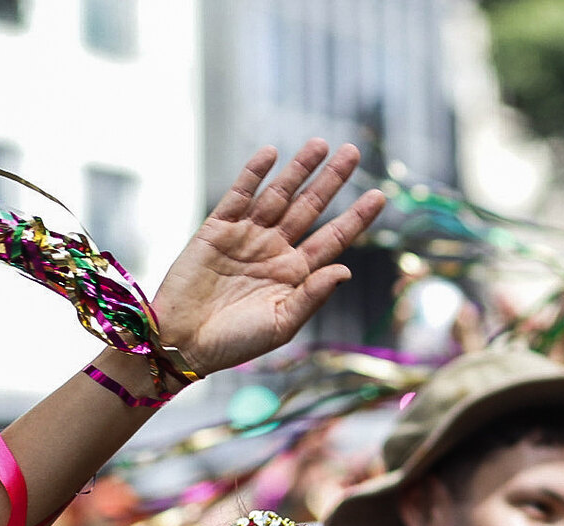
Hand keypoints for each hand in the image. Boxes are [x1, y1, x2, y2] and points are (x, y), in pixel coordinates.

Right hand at [146, 141, 385, 375]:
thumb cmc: (235, 343)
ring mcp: (247, 236)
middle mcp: (275, 250)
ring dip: (299, 169)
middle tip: (353, 152)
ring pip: (279, 194)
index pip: (332, 238)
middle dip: (331, 180)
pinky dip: (254, 174)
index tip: (379, 195)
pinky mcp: (217, 228)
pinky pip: (239, 195)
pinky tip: (272, 154)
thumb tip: (346, 269)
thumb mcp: (282, 324)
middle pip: (310, 208)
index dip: (356, 217)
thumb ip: (313, 296)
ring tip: (321, 144)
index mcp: (295, 275)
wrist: (184, 342)